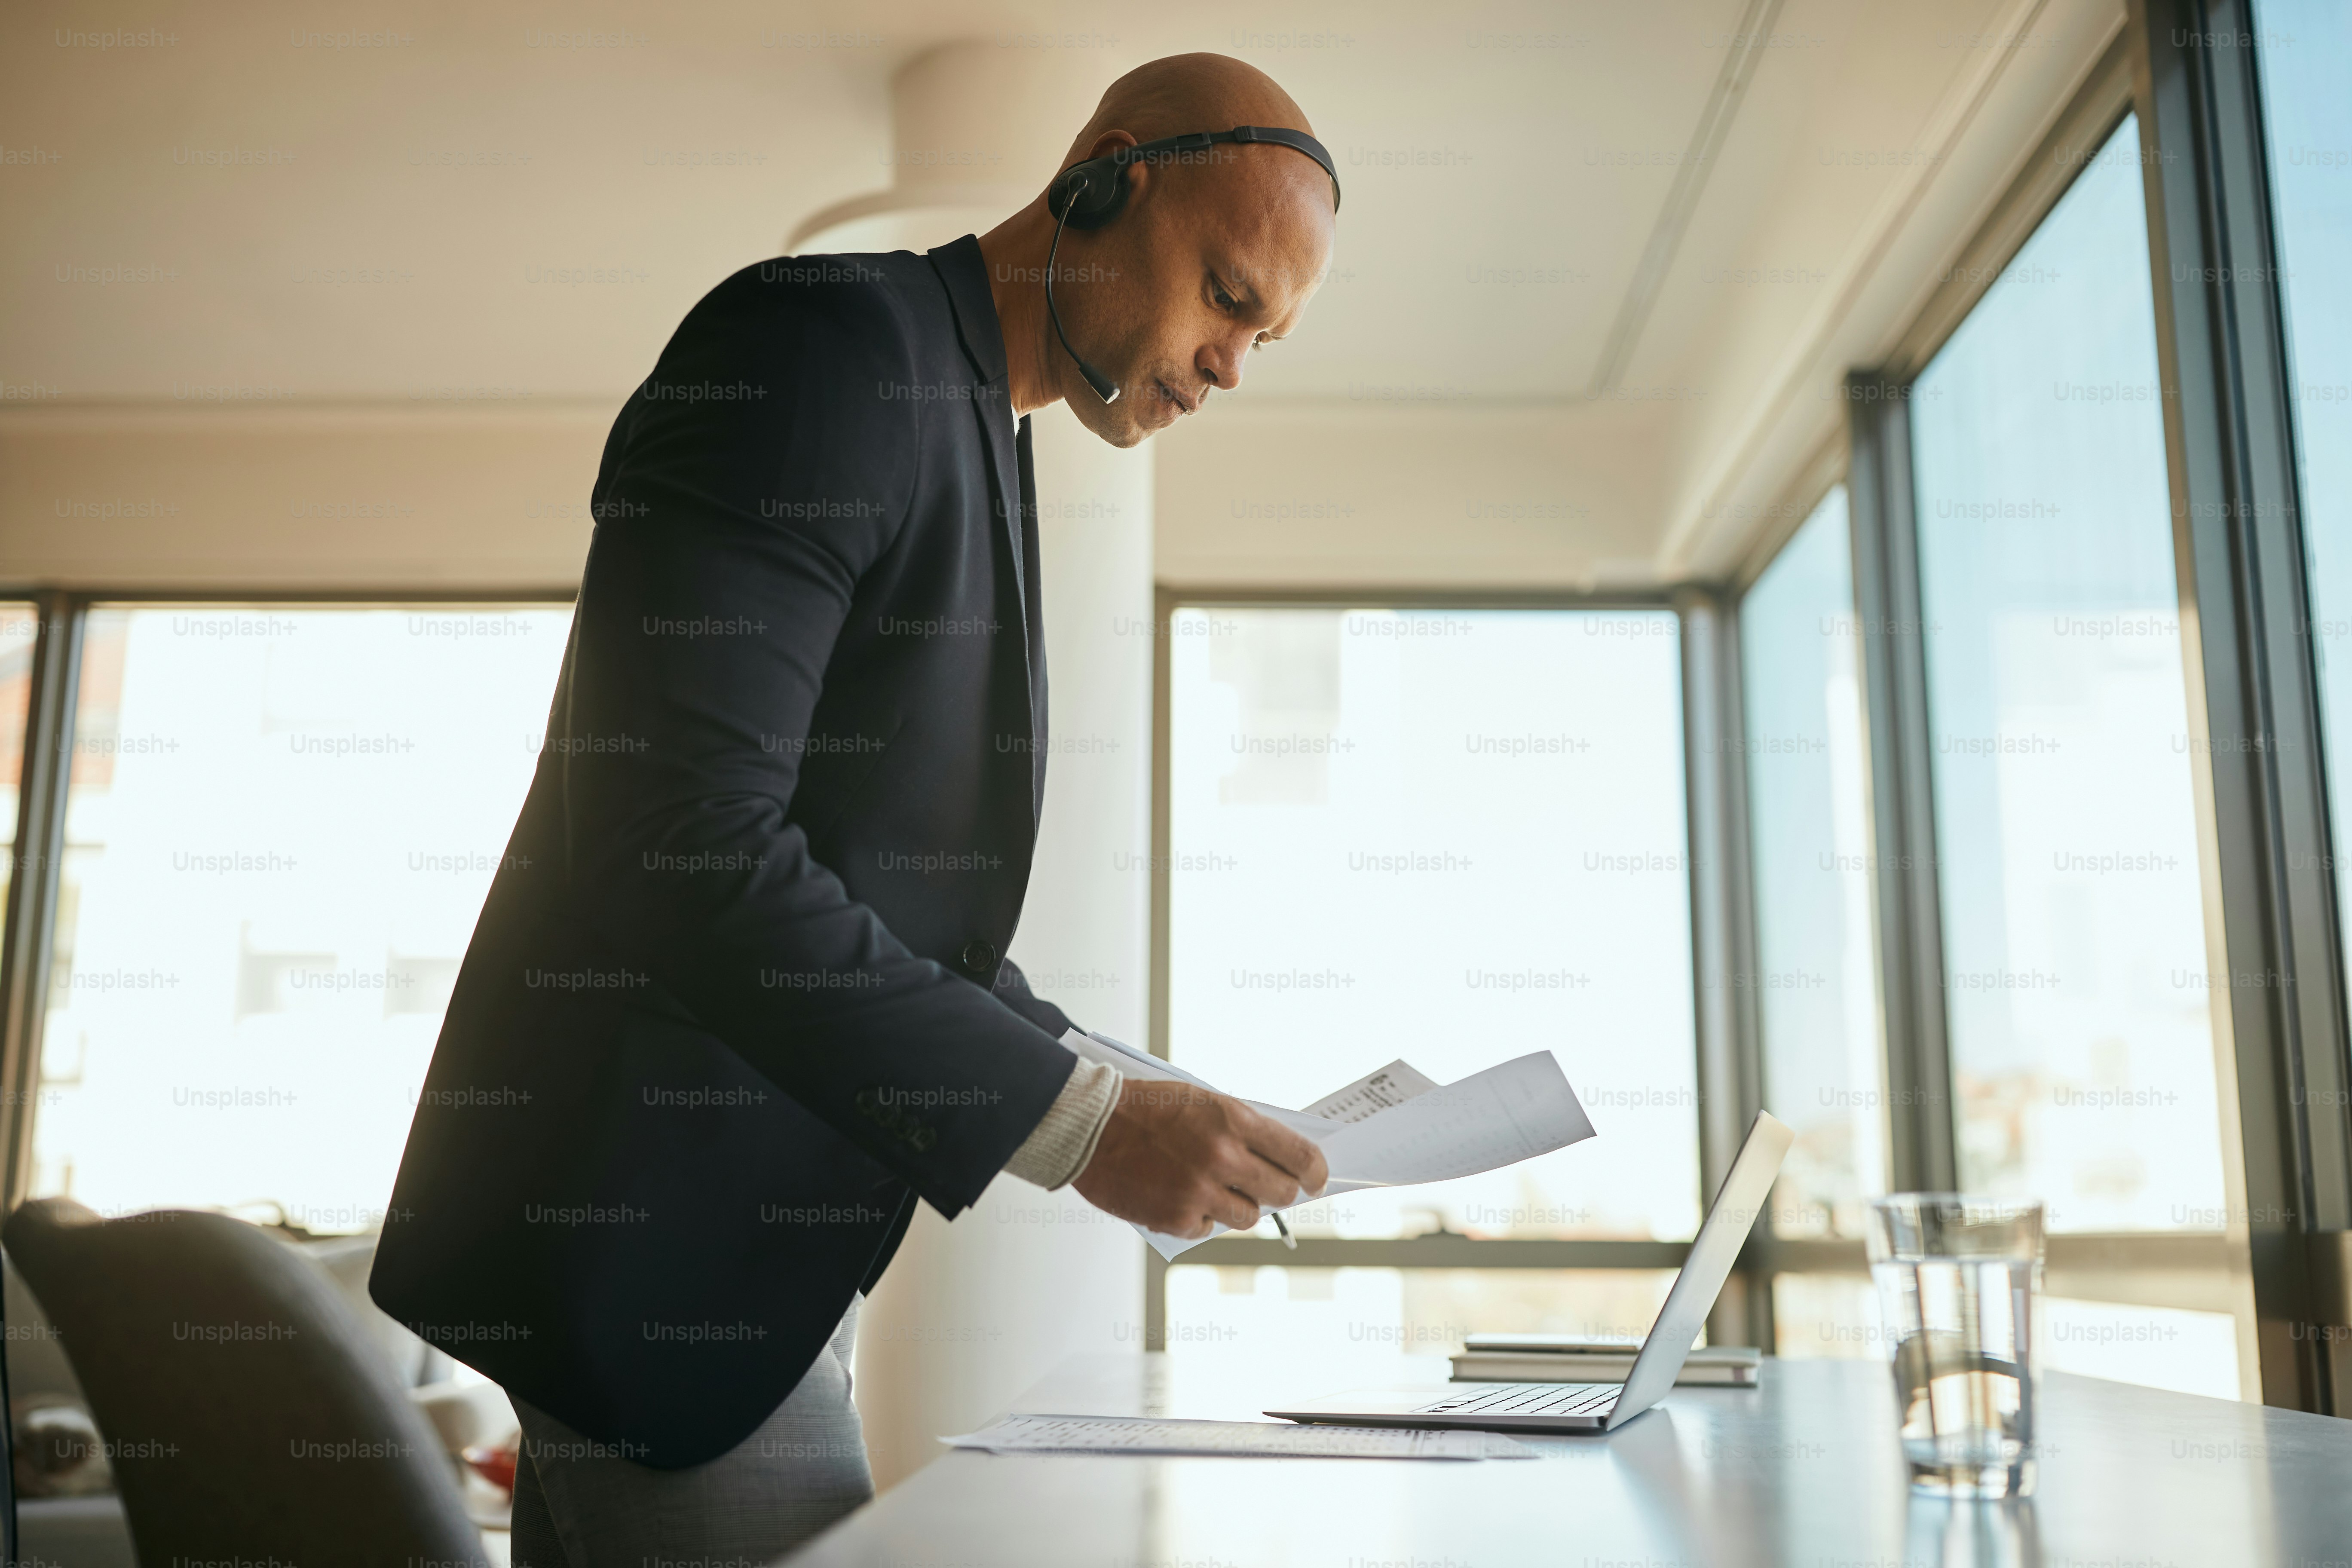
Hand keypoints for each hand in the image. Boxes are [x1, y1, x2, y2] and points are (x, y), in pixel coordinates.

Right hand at [1072, 1079, 1328, 1238]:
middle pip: (1280, 1192)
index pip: (1297, 1154)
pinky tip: (1177, 1195)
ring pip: (1247, 1216)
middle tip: (1268, 1187)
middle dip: (1278, 1191)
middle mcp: (1221, 1156)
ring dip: (1236, 1205)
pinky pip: (1207, 1228)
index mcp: (1232, 1119)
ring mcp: (1199, 1191)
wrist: (1088, 1125)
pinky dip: (1198, 1217)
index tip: (1316, 1179)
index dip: (1314, 1171)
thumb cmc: (1143, 1107)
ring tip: (1210, 1187)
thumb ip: (1239, 1129)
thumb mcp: (1200, 1101)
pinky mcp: (1175, 1217)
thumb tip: (1274, 1158)